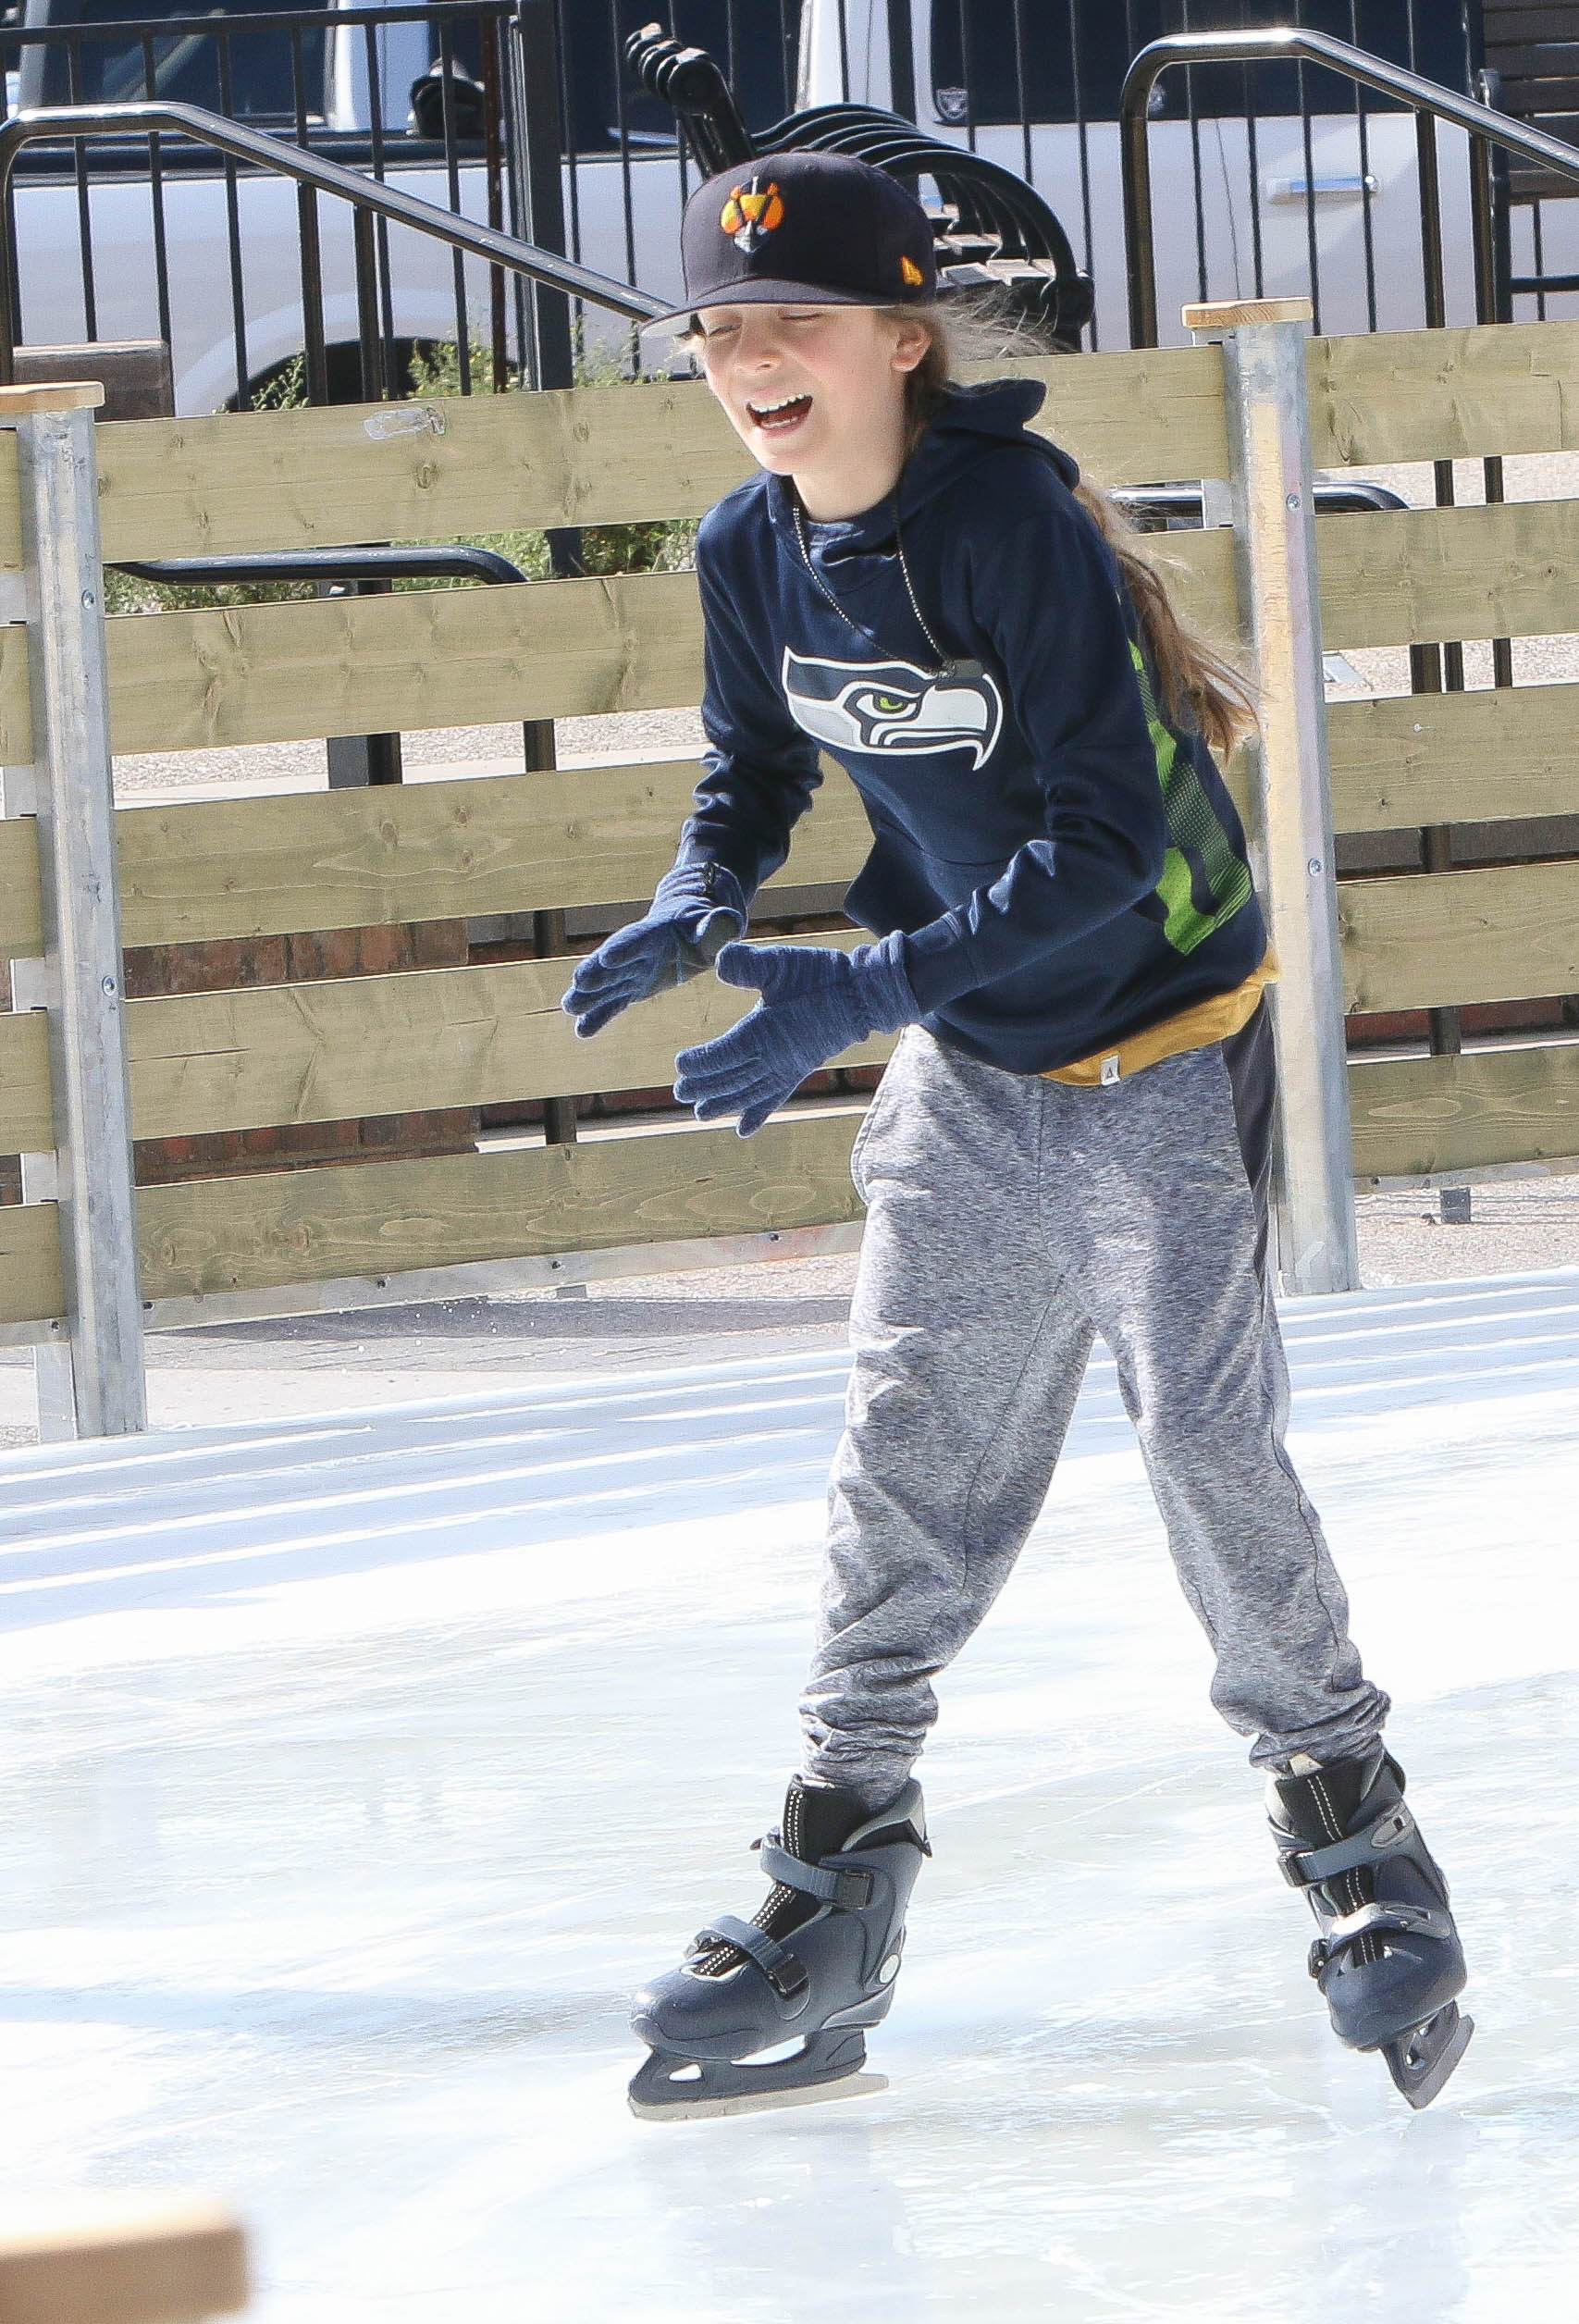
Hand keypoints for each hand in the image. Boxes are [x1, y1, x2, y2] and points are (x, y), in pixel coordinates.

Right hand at [560, 862, 746, 1038]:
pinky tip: (581, 1032)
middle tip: (578, 984)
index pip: (638, 939)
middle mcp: (637, 952)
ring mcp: (631, 971)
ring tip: (570, 1007)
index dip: (625, 948)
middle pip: (613, 963)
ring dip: (588, 997)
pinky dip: (598, 1017)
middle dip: (596, 973)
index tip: (608, 958)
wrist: (692, 930)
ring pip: (606, 985)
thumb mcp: (717, 925)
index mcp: (656, 932)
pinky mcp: (632, 988)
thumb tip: (725, 919)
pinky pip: (613, 1004)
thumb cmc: (708, 926)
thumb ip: (718, 926)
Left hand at [674, 935, 917, 1137]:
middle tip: (680, 1094)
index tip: (680, 1065)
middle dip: (705, 1087)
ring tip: (701, 1115)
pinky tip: (743, 1130)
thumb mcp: (781, 963)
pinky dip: (759, 1114)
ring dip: (724, 1104)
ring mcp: (787, 1068)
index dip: (701, 1062)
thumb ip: (748, 964)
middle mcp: (773, 1058)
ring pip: (749, 1093)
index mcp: (764, 1032)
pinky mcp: (799, 1072)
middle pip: (731, 1078)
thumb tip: (719, 963)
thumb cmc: (820, 977)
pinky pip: (775, 1098)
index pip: (724, 1054)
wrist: (862, 996)